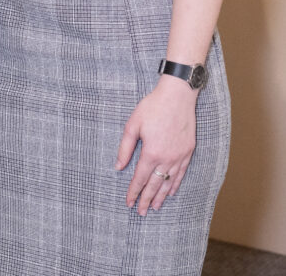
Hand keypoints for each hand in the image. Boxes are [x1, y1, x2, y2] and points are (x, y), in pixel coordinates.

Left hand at [115, 76, 196, 215]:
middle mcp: (166, 158)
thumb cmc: (153, 107)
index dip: (133, 192)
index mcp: (151, 152)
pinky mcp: (188, 151)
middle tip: (141, 212)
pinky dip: (175, 184)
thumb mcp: (133, 124)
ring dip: (160, 196)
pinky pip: (181, 173)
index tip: (129, 202)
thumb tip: (118, 166)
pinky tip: (170, 191)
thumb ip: (125, 147)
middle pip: (154, 184)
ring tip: (154, 207)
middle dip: (146, 199)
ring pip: (168, 182)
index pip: (140, 178)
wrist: (178, 95)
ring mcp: (179, 156)